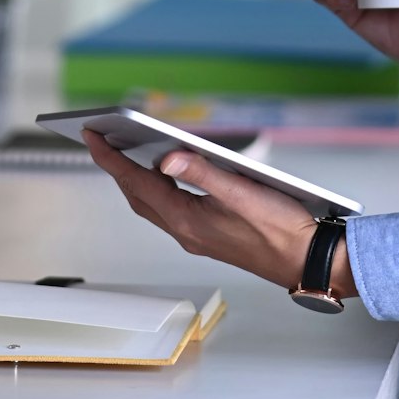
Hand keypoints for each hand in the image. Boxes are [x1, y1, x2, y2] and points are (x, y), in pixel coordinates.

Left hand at [82, 131, 356, 299]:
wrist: (305, 261)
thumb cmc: (281, 230)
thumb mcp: (241, 192)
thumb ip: (202, 173)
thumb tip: (165, 159)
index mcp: (188, 220)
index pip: (138, 184)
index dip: (112, 159)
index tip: (93, 136)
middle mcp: (186, 231)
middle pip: (138, 197)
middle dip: (117, 169)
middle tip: (101, 142)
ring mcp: (197, 236)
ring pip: (153, 206)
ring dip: (136, 181)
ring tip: (126, 155)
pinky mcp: (210, 236)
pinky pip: (171, 211)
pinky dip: (159, 191)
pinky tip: (168, 178)